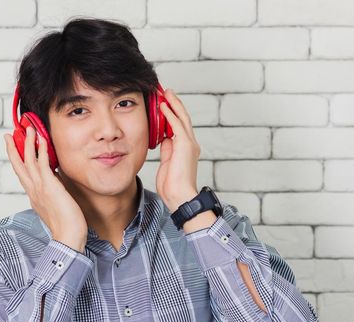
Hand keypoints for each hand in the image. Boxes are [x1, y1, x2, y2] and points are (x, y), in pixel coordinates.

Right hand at [3, 126, 87, 252]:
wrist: (68, 236)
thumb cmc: (66, 226)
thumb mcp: (55, 207)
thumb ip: (52, 195)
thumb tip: (55, 185)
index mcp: (33, 196)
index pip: (22, 175)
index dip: (17, 161)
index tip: (14, 150)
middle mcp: (33, 191)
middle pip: (19, 165)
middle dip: (13, 149)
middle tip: (9, 135)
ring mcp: (39, 187)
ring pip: (28, 160)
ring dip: (27, 143)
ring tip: (28, 129)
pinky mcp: (49, 185)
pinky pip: (43, 163)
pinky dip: (40, 149)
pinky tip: (41, 138)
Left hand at [155, 88, 200, 212]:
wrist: (180, 197)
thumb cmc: (173, 186)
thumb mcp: (166, 164)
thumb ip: (167, 150)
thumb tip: (164, 139)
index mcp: (186, 149)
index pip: (179, 126)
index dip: (173, 113)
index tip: (165, 103)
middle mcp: (190, 144)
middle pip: (183, 118)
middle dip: (175, 104)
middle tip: (166, 92)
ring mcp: (189, 144)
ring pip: (182, 118)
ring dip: (173, 104)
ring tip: (165, 93)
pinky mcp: (185, 145)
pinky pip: (177, 125)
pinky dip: (170, 114)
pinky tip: (163, 105)